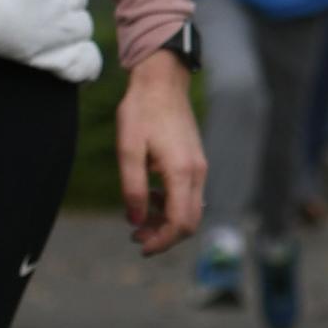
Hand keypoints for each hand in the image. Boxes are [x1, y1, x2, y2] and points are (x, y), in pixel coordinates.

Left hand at [115, 47, 204, 251]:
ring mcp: (199, 167)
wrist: (162, 81)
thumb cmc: (141, 112)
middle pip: (190, 222)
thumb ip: (133, 189)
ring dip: (166, 222)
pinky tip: (150, 197)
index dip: (161, 241)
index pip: (180, 222)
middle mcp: (197, 172)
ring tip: (138, 218)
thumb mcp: (128, 151)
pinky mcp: (195, 161)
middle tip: (136, 236)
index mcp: (181, 172)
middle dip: (164, 236)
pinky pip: (189, 194)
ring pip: (191, 209)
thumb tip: (136, 221)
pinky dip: (171, 205)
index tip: (140, 246)